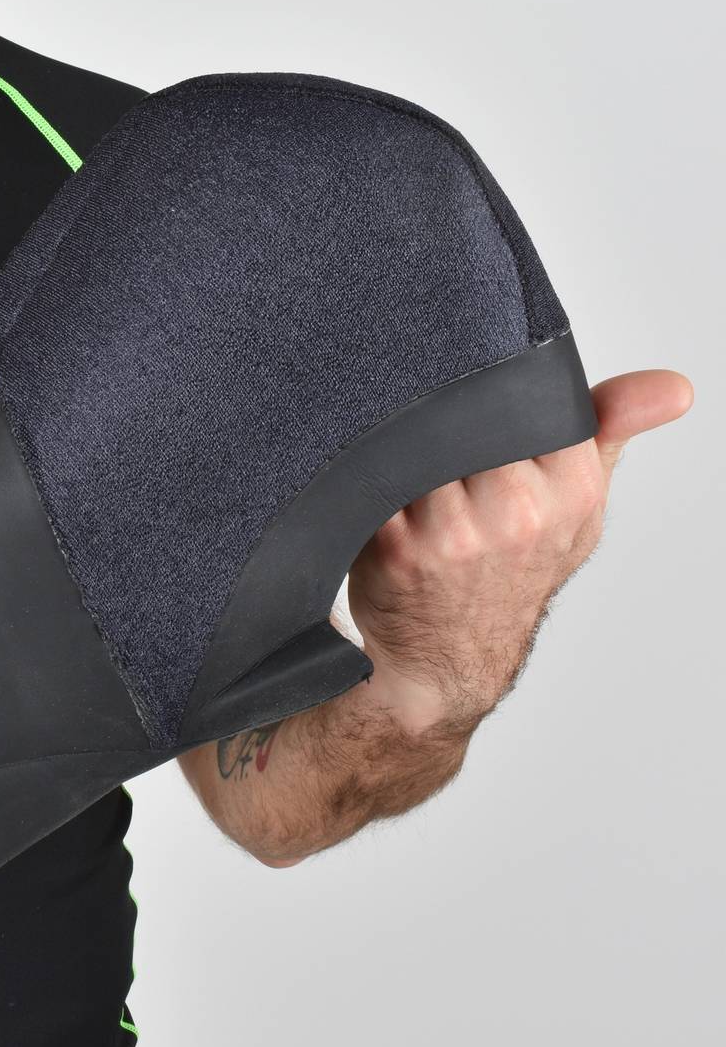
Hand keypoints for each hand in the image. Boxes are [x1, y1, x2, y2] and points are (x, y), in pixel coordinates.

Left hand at [347, 368, 693, 732]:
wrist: (448, 658)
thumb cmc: (511, 575)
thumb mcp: (575, 505)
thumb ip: (611, 430)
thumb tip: (674, 387)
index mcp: (571, 491)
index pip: (533, 400)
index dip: (496, 391)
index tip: (478, 401)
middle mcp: (518, 511)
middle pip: (468, 414)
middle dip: (445, 411)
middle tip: (431, 420)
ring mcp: (455, 530)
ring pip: (421, 442)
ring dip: (404, 438)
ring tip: (402, 450)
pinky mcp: (396, 543)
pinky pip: (378, 479)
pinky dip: (372, 472)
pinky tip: (374, 479)